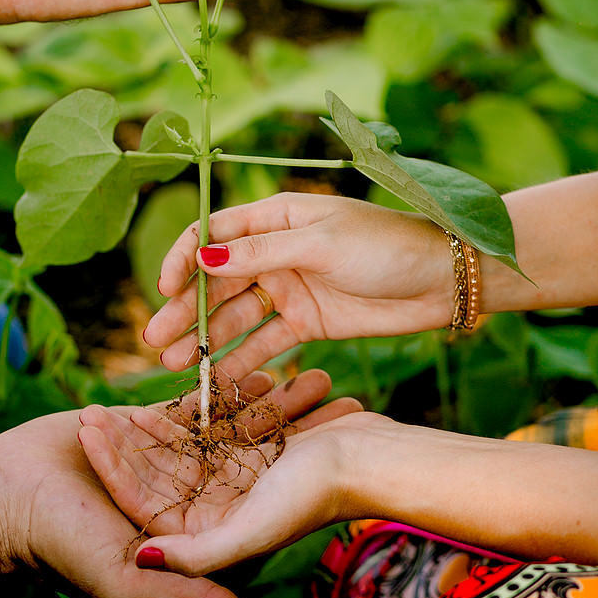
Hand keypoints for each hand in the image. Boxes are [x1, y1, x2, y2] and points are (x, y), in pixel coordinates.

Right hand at [0, 368, 332, 597]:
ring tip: (310, 369)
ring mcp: (168, 463)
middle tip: (342, 390)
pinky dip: (221, 388)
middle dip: (299, 427)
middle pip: (257, 460)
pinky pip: (190, 406)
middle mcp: (190, 502)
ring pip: (229, 428)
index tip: (352, 441)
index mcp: (198, 540)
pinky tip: (255, 364)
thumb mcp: (129, 582)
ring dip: (268, 402)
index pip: (267, 504)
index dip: (309, 473)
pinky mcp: (141, 431)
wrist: (4, 498)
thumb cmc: (63, 546)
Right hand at [145, 193, 453, 380]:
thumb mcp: (320, 244)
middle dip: (185, 309)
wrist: (443, 281)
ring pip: (235, 315)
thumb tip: (203, 256)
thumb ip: (261, 254)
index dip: (184, 259)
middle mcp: (276, 252)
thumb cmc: (385, 246)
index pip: (213, 234)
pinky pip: (265, 343)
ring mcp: (291, 289)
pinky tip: (215, 379)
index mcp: (276, 218)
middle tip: (155, 341)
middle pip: (217, 281)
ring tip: (174, 365)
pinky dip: (241, 361)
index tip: (165, 287)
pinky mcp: (308, 323)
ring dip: (204, 338)